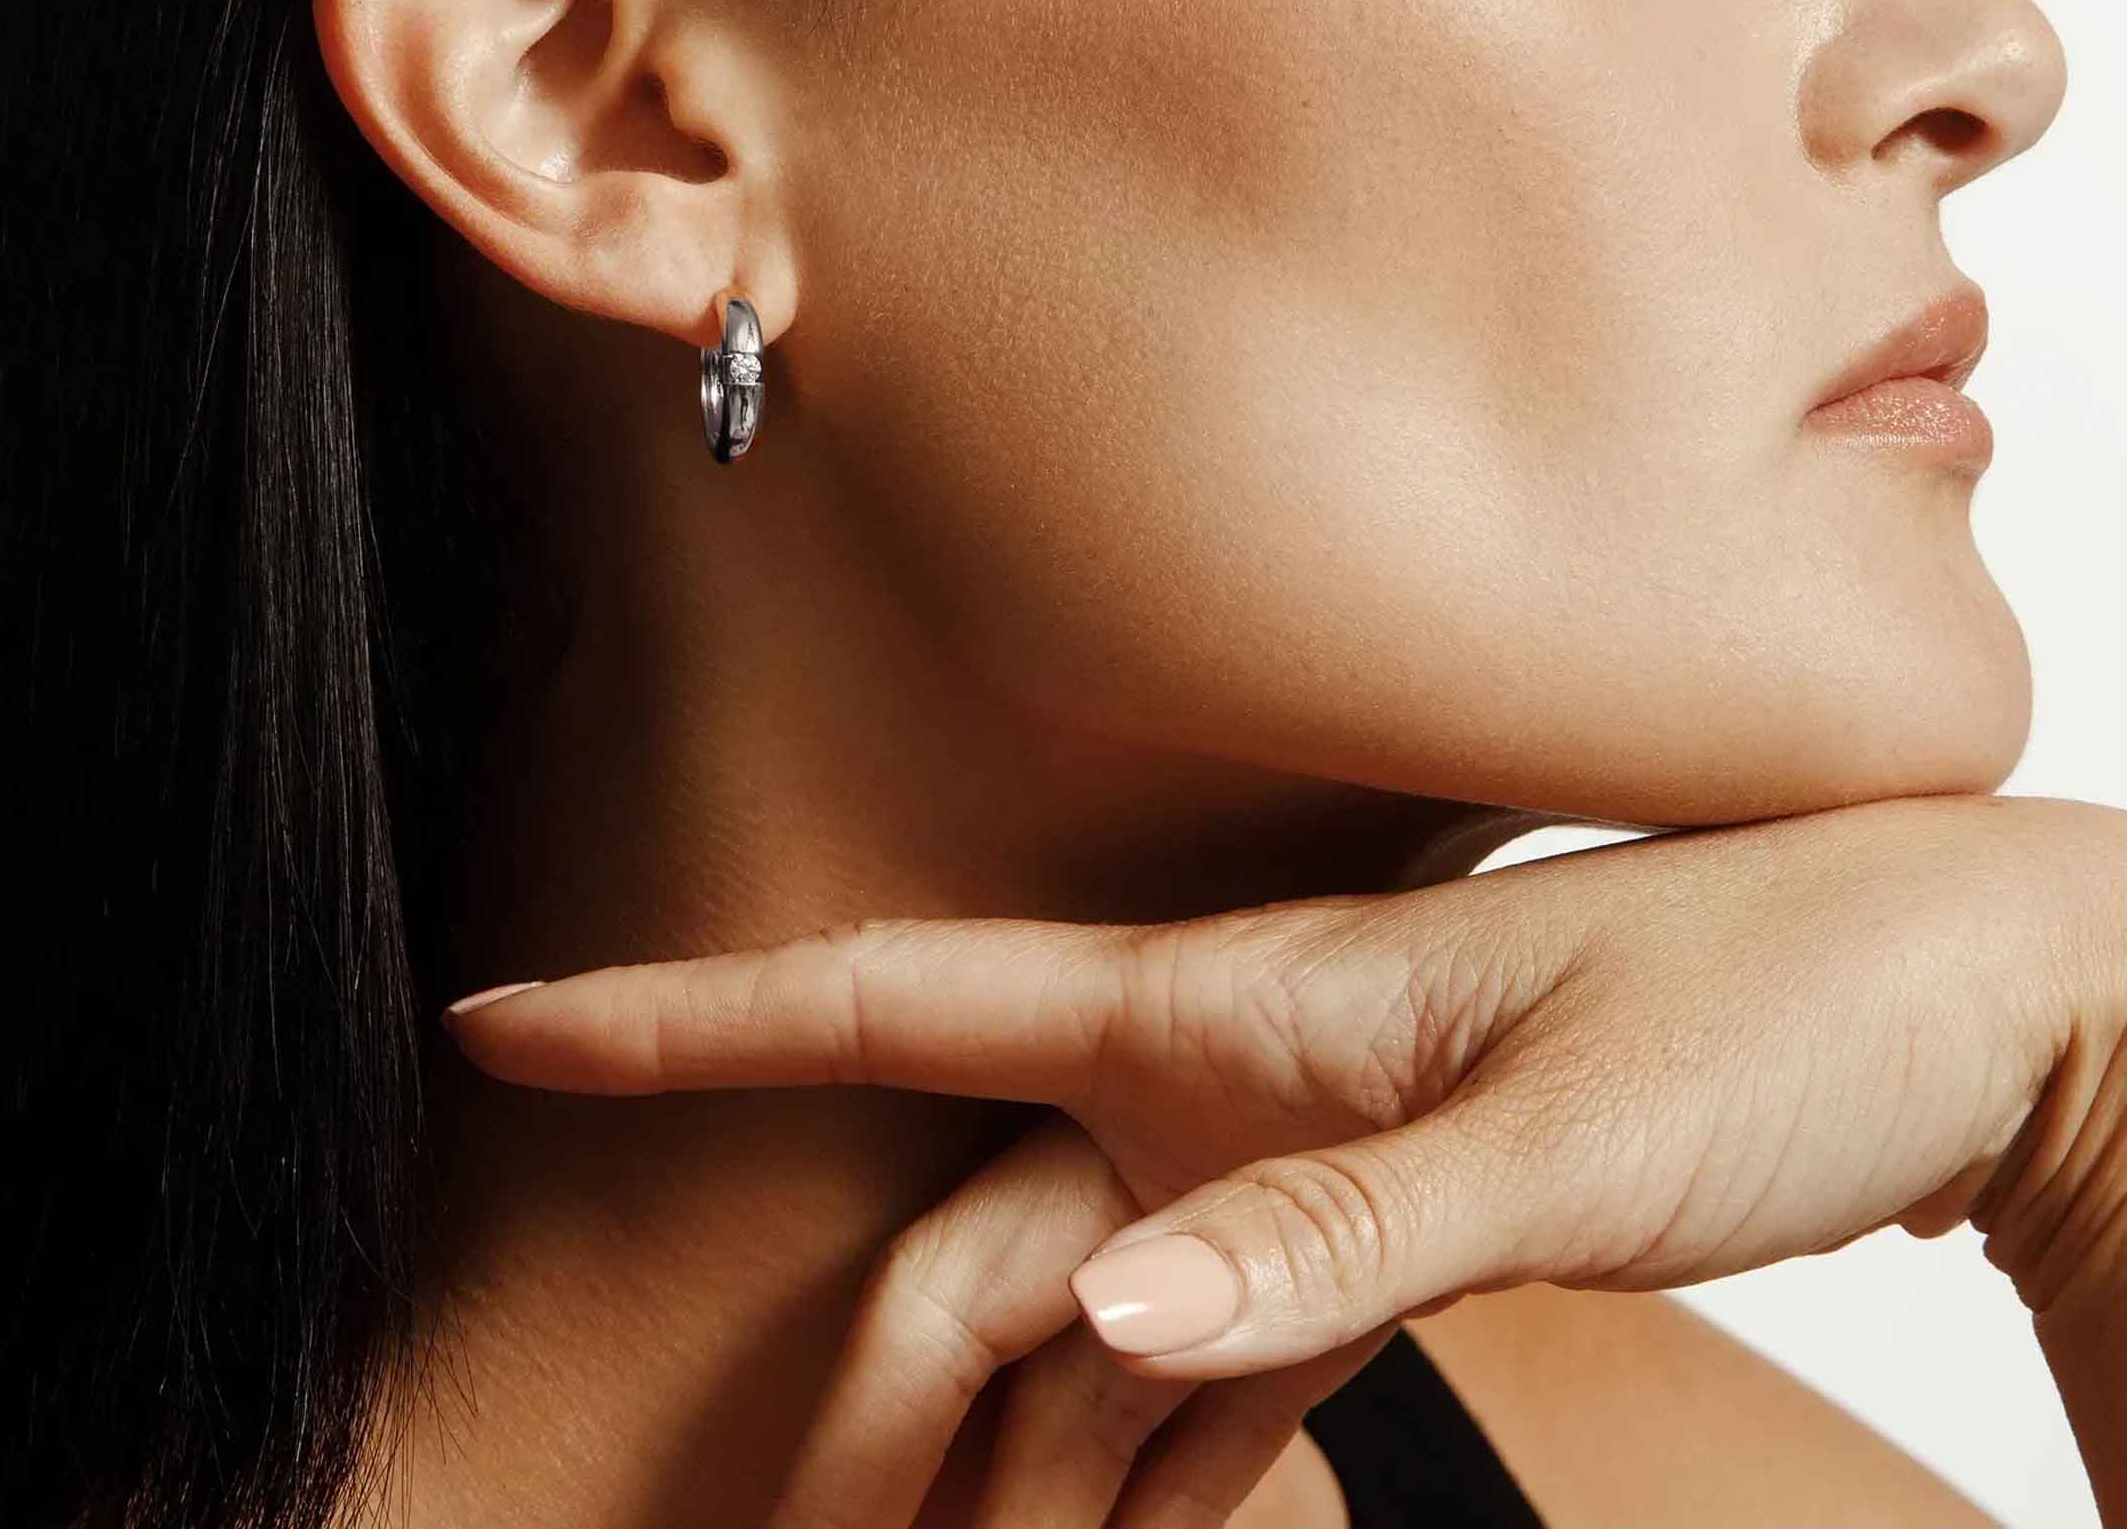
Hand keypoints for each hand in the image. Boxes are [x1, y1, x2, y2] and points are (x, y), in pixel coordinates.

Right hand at [443, 794, 2126, 1528]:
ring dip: (1003, 1447)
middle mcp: (1219, 1074)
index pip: (896, 998)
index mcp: (1224, 1008)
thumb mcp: (1560, 1129)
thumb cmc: (1771, 1009)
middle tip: (783, 1523)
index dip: (689, 1016)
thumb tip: (1117, 1307)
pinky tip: (1135, 1521)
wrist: (1955, 996)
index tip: (517, 1017)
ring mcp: (1286, 1154)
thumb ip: (1335, 1226)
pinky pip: (1208, 1355)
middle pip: (962, 1226)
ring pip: (1075, 1311)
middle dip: (858, 1378)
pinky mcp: (1372, 1224)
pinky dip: (1156, 1454)